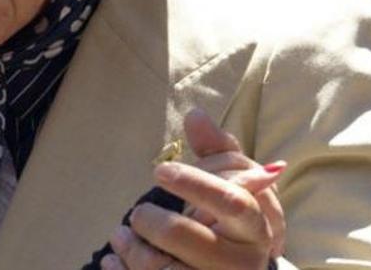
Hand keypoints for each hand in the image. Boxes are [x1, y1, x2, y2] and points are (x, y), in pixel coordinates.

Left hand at [104, 110, 284, 268]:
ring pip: (159, 266)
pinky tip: (116, 259)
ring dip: (129, 246)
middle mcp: (241, 263)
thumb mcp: (230, 188)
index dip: (194, 183)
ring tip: (121, 235)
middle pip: (182, 234)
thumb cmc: (227, 226)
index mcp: (254, 229)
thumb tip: (196, 115)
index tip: (160, 170)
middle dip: (149, 219)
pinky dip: (122, 269)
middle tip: (137, 212)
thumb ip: (217, 151)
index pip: (232, 201)